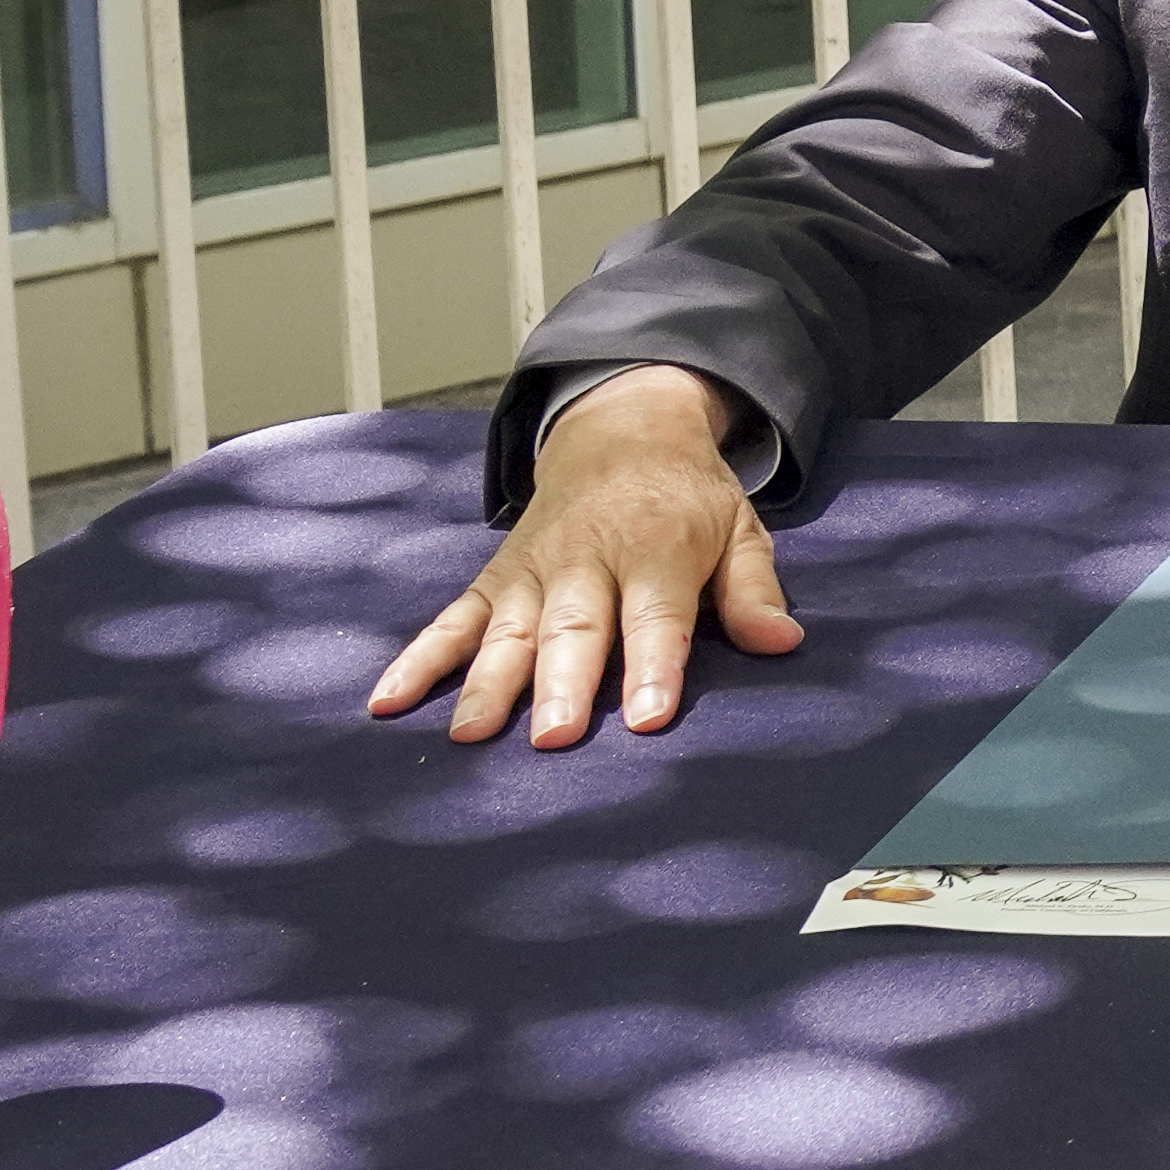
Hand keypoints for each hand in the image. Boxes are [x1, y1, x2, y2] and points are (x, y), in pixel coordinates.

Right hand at [369, 374, 806, 743]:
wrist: (621, 430)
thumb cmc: (687, 498)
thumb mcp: (740, 530)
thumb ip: (754, 590)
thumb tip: (782, 642)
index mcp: (657, 552)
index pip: (657, 619)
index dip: (654, 667)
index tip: (647, 719)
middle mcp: (588, 562)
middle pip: (574, 631)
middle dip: (563, 685)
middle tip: (554, 739)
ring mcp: (533, 572)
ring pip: (508, 631)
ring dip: (488, 683)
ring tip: (470, 734)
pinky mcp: (494, 578)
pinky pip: (451, 621)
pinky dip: (418, 659)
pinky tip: (388, 701)